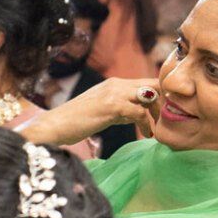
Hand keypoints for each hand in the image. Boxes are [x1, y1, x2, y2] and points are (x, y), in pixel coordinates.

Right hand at [21, 77, 159, 147]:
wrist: (53, 126)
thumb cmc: (73, 123)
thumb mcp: (101, 112)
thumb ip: (121, 111)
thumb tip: (139, 116)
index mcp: (113, 84)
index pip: (147, 82)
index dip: (160, 96)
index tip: (164, 113)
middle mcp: (116, 84)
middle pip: (153, 85)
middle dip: (164, 102)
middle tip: (165, 121)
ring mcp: (113, 93)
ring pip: (150, 96)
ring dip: (158, 113)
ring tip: (157, 128)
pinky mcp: (111, 105)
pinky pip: (139, 112)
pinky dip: (147, 124)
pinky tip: (147, 134)